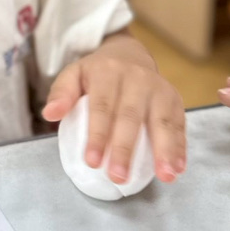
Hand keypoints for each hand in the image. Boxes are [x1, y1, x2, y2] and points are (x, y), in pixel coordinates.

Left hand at [42, 34, 185, 183]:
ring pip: (162, 119)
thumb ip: (61, 93)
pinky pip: (179, 123)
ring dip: (164, 149)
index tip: (92, 162)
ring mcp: (158, 87)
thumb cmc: (97, 74)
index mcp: (107, 72)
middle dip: (125, 148)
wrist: (129, 54)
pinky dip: (180, 147)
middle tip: (118, 176)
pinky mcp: (174, 98)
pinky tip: (178, 168)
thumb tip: (49, 114)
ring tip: (164, 176)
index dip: (97, 134)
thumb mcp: (74, 74)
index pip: (102, 106)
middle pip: (131, 116)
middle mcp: (136, 78)